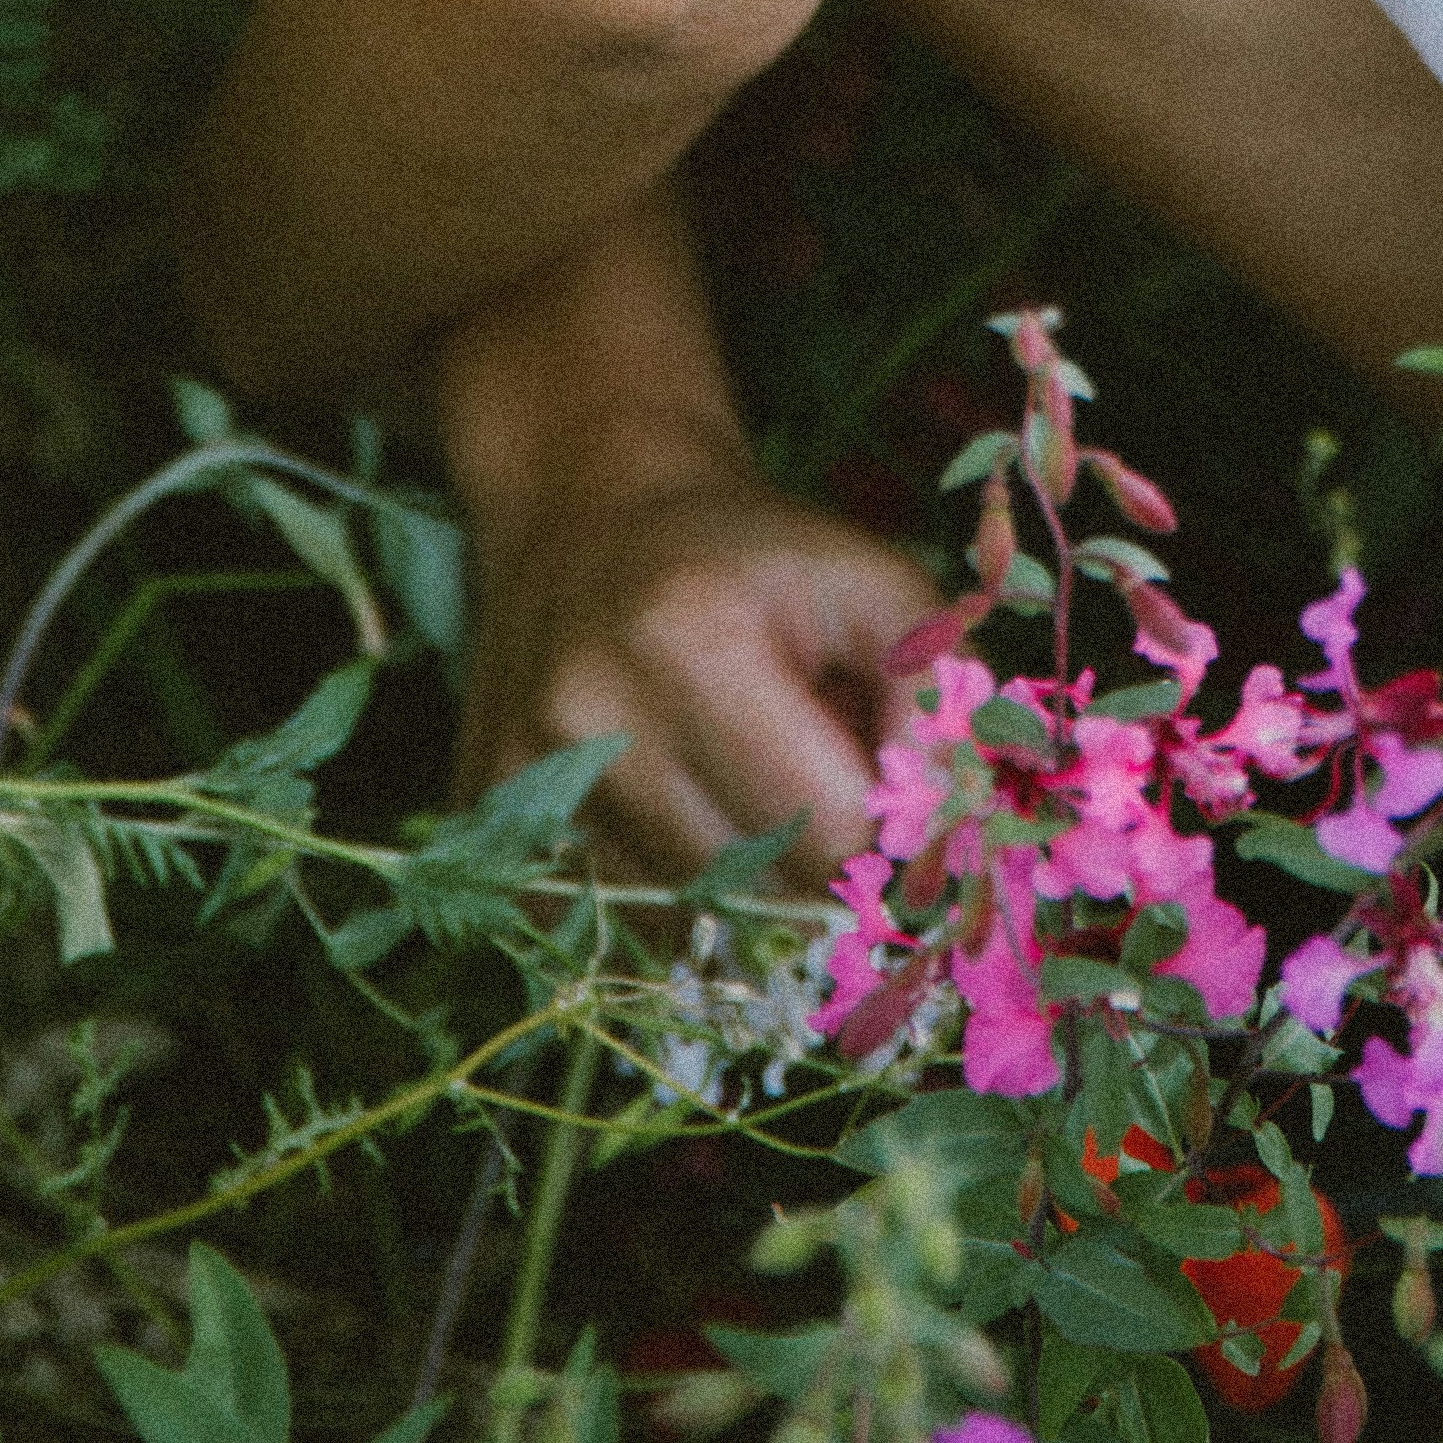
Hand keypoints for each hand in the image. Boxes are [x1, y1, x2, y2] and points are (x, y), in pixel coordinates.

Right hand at [459, 469, 946, 882]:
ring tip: (745, 798)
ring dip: (742, 893)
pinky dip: (667, 902)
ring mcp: (520, 781)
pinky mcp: (483, 824)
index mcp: (692, 642)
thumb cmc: (747, 554)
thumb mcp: (868, 578)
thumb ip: (938, 688)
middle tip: (829, 804)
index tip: (903, 814)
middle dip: (818, 868)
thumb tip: (958, 831)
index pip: (827, 828)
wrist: (584, 511)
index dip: (886, 835)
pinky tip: (677, 818)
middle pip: (757, 894)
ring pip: (685, 929)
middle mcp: (589, 720)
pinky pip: (612, 931)